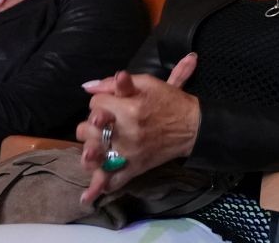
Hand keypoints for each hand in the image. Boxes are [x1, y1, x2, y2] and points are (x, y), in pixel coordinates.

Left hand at [77, 54, 199, 203]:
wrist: (193, 126)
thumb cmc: (170, 102)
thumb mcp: (147, 83)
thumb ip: (115, 83)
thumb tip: (88, 87)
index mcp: (129, 109)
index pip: (95, 103)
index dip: (102, 101)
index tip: (113, 102)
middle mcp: (125, 133)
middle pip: (86, 128)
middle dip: (92, 123)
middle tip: (105, 122)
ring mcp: (128, 153)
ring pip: (91, 155)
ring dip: (89, 149)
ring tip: (93, 147)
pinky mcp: (133, 168)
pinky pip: (112, 182)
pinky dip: (100, 187)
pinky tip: (88, 196)